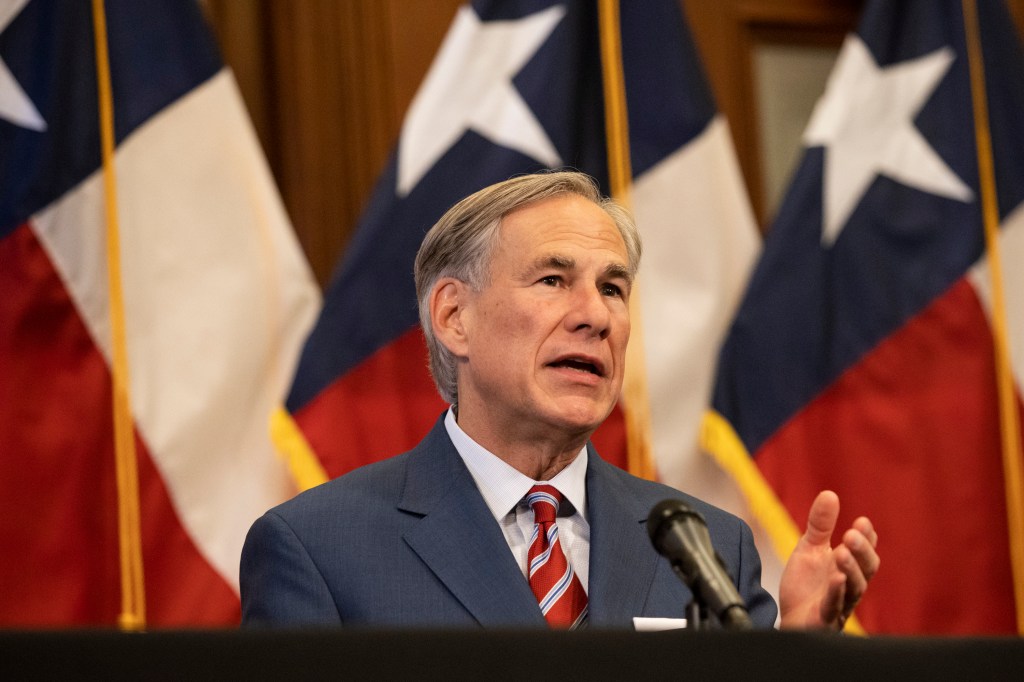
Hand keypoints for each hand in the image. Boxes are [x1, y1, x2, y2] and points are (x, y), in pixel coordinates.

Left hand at [778, 490, 878, 630]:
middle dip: (861, 551)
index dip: (867, 538)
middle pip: (866, 569)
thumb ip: (820, 525)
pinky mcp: (826, 619)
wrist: (790, 617)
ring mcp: (840, 604)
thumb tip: (830, 493)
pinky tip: (836, 578)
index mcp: (849, 567)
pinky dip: (836, 593)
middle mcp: (850, 586)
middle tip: (852, 533)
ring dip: (850, 569)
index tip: (862, 522)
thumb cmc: (806, 585)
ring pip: (854, 589)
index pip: (865, 552)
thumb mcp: (810, 548)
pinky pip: (834, 607)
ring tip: (841, 551)